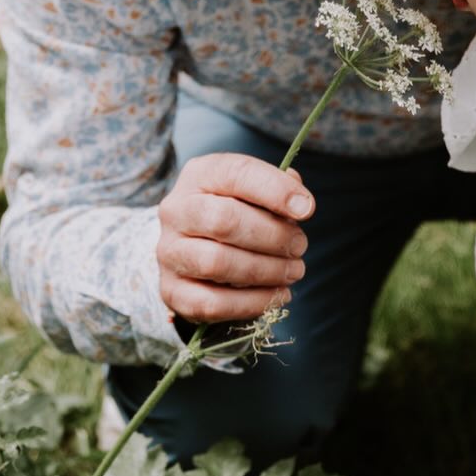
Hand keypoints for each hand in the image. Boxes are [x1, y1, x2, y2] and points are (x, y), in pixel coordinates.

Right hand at [156, 153, 313, 324]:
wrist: (193, 251)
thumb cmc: (235, 215)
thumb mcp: (254, 193)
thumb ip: (278, 190)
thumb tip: (300, 202)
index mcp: (200, 176)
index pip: (236, 173)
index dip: (275, 191)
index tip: (306, 210)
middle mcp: (177, 211)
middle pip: (224, 220)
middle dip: (273, 236)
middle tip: (299, 246)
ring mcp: (169, 252)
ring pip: (217, 262)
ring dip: (266, 270)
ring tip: (293, 271)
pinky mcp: (172, 290)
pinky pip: (212, 302)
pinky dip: (253, 302)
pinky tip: (277, 295)